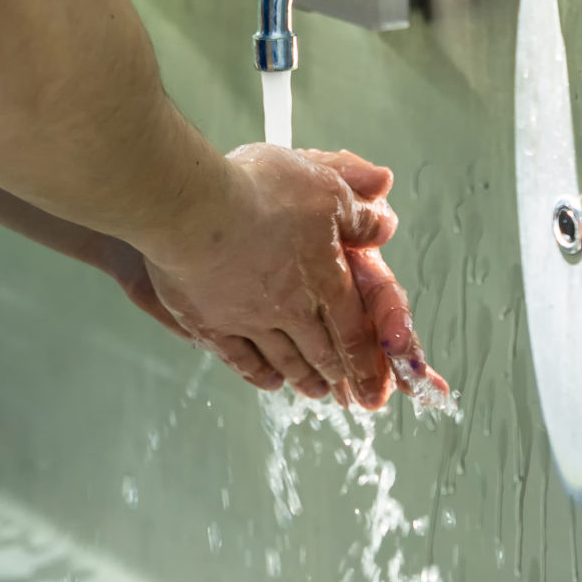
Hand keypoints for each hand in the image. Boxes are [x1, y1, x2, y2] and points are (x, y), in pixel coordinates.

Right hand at [137, 144, 402, 409]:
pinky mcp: (210, 323)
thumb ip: (359, 212)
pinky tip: (268, 380)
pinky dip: (258, 373)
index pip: (353, 329)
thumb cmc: (260, 193)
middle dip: (336, 374)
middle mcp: (291, 309)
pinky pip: (239, 358)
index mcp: (324, 278)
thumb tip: (386, 226)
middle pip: (320, 351)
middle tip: (346, 393)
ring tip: (314, 391)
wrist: (194, 210)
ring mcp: (249, 320)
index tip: (374, 386)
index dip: (366, 361)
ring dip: (303, 378)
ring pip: (283, 359)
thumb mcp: (325, 187)